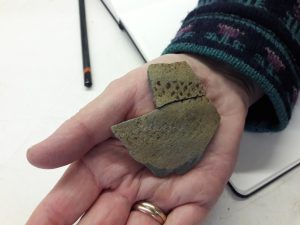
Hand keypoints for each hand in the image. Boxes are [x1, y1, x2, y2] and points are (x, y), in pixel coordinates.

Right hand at [26, 54, 259, 224]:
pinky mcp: (195, 195)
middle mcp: (129, 183)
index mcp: (105, 161)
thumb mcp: (120, 98)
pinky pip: (180, 224)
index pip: (71, 197)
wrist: (210, 83)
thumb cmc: (162, 85)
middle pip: (102, 220)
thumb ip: (84, 128)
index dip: (52, 217)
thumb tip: (37, 156)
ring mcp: (162, 192)